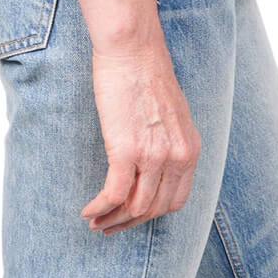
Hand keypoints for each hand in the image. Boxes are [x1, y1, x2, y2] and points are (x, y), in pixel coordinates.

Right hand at [83, 40, 201, 232]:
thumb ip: (168, 141)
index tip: (132, 216)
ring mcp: (154, 156)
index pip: (176, 200)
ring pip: (135, 207)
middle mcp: (177, 157)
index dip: (152, 215)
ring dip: (112, 220)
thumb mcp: (171, 114)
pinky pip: (113, 194)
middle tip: (109, 227)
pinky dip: (99, 209)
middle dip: (130, 223)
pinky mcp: (127, 151)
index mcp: (189, 149)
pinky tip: (88, 212)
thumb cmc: (146, 73)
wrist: (133, 50)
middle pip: (155, 209)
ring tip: (95, 222)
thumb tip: (153, 163)